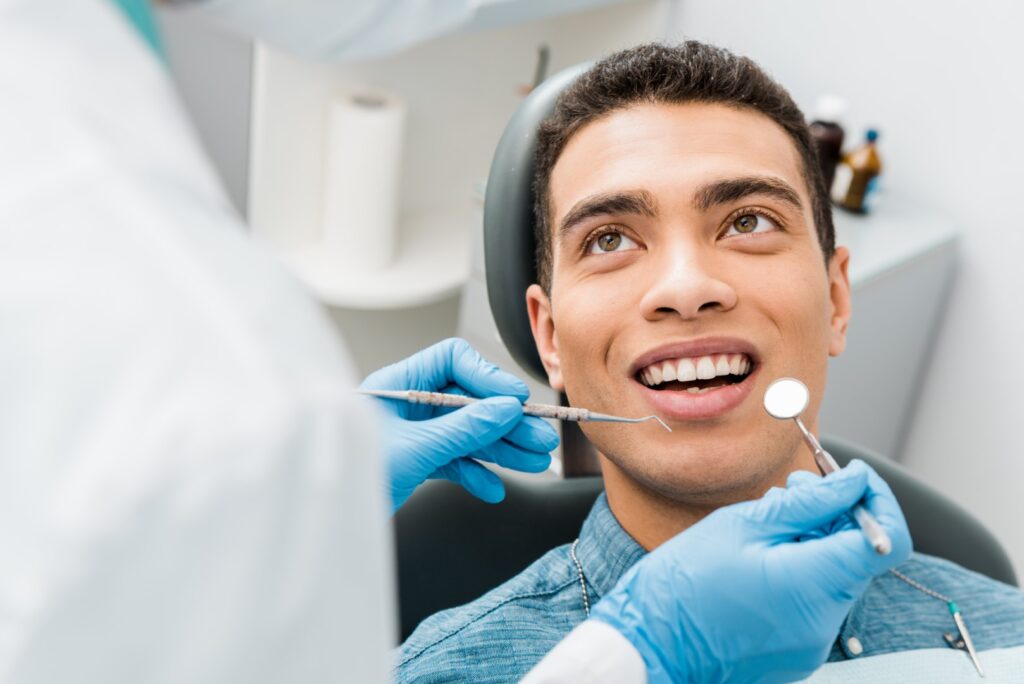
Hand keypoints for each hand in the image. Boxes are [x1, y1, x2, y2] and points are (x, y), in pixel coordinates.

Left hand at [360, 338, 558, 512]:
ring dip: (500, 448)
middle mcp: (405, 405)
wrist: (323, 521)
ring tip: (532, 461)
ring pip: (466, 433)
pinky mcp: (413, 462)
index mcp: (397, 384)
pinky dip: (474, 473)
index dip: (487, 377)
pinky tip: (492, 488)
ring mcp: (411, 434)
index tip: (515, 400)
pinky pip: (453, 460)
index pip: (453, 361)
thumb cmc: (348, 478)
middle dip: (505, 421)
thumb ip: (463, 429)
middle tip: (538, 437)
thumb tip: (504, 409)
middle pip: (468, 400)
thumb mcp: (414, 449)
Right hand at [590, 460, 911, 683]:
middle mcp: (824, 621)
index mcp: (813, 584)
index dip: (877, 500)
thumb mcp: (742, 525)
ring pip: (834, 575)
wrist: (649, 645)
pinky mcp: (797, 651)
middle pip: (858, 554)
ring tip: (763, 525)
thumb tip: (853, 481)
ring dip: (813, 541)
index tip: (850, 478)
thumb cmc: (683, 585)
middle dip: (834, 514)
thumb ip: (808, 503)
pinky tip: (758, 558)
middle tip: (791, 490)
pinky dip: (799, 570)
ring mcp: (812, 642)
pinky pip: (814, 600)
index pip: (887, 539)